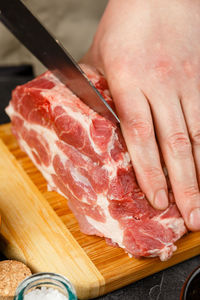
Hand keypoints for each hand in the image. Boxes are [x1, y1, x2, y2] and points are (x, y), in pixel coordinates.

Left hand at [83, 0, 199, 230]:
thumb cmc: (126, 24)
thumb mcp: (97, 55)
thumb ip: (90, 89)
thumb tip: (82, 116)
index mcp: (129, 82)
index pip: (140, 136)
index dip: (150, 172)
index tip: (157, 201)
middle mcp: (161, 86)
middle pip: (175, 145)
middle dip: (184, 186)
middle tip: (190, 219)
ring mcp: (187, 83)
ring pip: (198, 136)